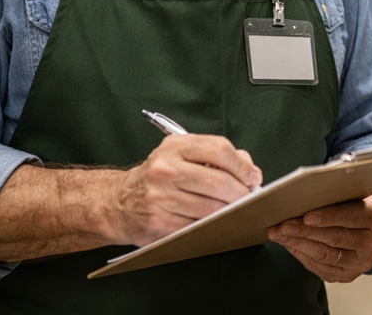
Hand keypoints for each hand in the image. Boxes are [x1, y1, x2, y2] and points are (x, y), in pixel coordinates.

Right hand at [106, 135, 261, 245]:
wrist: (117, 202)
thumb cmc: (159, 177)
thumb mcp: (181, 155)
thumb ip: (217, 156)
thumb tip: (249, 170)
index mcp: (175, 147)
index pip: (219, 149)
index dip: (242, 166)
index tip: (253, 177)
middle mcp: (165, 169)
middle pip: (217, 181)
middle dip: (241, 192)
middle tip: (250, 198)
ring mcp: (160, 197)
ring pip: (210, 206)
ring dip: (230, 211)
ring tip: (236, 210)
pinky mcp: (159, 223)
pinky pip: (197, 225)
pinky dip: (212, 224)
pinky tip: (215, 221)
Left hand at [268, 194, 371, 282]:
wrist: (371, 225)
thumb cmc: (357, 202)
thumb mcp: (355, 191)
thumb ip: (337, 192)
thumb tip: (305, 193)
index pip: (353, 216)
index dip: (329, 216)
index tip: (306, 216)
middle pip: (336, 238)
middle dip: (305, 231)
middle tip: (283, 225)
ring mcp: (363, 262)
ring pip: (326, 255)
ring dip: (299, 244)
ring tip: (280, 234)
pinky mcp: (349, 275)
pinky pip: (322, 269)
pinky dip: (302, 256)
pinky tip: (290, 245)